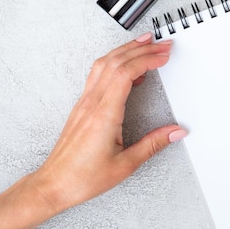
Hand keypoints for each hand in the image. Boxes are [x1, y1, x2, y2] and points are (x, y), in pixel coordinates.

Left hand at [31, 32, 186, 213]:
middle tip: (162, 45)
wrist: (53, 184)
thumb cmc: (83, 177)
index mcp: (104, 114)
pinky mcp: (82, 106)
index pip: (126, 73)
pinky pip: (98, 75)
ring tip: (144, 44)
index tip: (164, 55)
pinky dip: (115, 63)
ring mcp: (85, 102)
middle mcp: (92, 103)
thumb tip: (175, 132)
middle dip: (141, 49)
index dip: (147, 59)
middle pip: (116, 62)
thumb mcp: (126, 164)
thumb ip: (153, 144)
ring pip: (104, 64)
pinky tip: (127, 69)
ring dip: (125, 50)